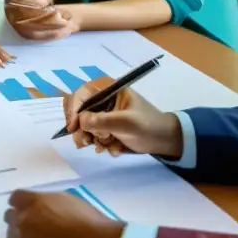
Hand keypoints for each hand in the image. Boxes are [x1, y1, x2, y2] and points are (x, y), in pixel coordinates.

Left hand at [4, 189, 123, 237]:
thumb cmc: (88, 222)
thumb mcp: (66, 200)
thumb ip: (46, 201)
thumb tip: (40, 206)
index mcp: (33, 202)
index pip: (15, 198)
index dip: (20, 203)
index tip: (25, 208)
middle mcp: (23, 220)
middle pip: (10, 217)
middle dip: (19, 219)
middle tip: (32, 226)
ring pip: (11, 236)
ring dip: (19, 236)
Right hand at [63, 77, 181, 158]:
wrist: (164, 140)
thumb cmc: (148, 126)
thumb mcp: (127, 123)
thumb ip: (103, 121)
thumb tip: (81, 121)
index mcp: (108, 89)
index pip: (81, 94)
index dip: (73, 109)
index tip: (73, 127)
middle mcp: (103, 99)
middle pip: (78, 110)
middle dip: (81, 128)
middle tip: (86, 142)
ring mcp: (103, 113)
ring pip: (83, 125)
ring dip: (91, 138)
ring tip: (104, 147)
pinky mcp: (105, 126)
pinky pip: (93, 135)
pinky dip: (100, 143)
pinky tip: (112, 148)